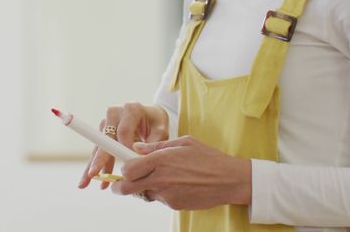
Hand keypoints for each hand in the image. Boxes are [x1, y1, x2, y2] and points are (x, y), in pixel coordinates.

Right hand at [77, 102, 168, 190]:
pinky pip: (99, 151)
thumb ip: (154, 143)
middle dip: (99, 159)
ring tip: (85, 182)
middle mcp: (115, 113)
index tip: (128, 166)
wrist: (150, 116)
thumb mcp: (161, 130)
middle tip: (93, 173)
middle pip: (106, 139)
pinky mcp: (103, 132)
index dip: (124, 149)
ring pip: (99, 147)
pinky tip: (94, 180)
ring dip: (93, 165)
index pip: (124, 131)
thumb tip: (140, 159)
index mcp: (131, 109)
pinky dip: (97, 166)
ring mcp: (106, 123)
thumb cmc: (156, 123)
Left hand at [109, 135, 251, 209]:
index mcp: (161, 160)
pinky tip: (177, 184)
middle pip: (126, 188)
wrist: (229, 180)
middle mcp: (161, 178)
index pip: (128, 169)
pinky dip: (162, 193)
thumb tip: (137, 147)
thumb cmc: (208, 158)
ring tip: (163, 178)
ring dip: (146, 188)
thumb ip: (157, 146)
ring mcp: (167, 194)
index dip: (123, 169)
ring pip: (144, 194)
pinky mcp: (174, 205)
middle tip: (121, 184)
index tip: (122, 168)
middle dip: (120, 187)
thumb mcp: (184, 143)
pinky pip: (160, 199)